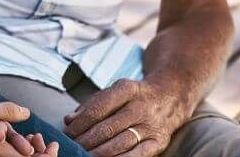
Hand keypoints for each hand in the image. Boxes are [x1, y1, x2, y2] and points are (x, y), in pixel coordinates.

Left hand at [63, 78, 186, 155]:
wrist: (170, 96)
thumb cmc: (134, 95)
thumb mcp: (114, 90)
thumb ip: (91, 104)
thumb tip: (69, 120)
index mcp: (127, 89)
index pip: (98, 108)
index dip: (80, 123)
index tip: (68, 132)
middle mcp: (140, 107)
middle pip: (108, 127)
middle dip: (86, 140)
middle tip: (73, 146)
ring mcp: (151, 125)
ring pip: (120, 142)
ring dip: (99, 152)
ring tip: (85, 155)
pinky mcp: (160, 141)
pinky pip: (138, 154)